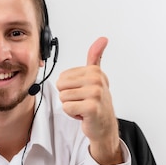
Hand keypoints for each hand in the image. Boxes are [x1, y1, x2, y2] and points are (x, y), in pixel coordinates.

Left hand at [56, 37, 121, 164]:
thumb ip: (95, 57)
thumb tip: (103, 39)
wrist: (104, 125)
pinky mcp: (91, 107)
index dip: (69, 88)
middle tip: (83, 101)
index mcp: (94, 71)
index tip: (84, 92)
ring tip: (84, 107)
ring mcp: (95, 93)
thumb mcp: (96, 77)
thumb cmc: (97, 101)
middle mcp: (97, 80)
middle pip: (61, 86)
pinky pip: (67, 108)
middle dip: (69, 97)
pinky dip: (73, 114)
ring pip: (63, 98)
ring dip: (71, 106)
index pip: (63, 77)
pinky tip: (84, 115)